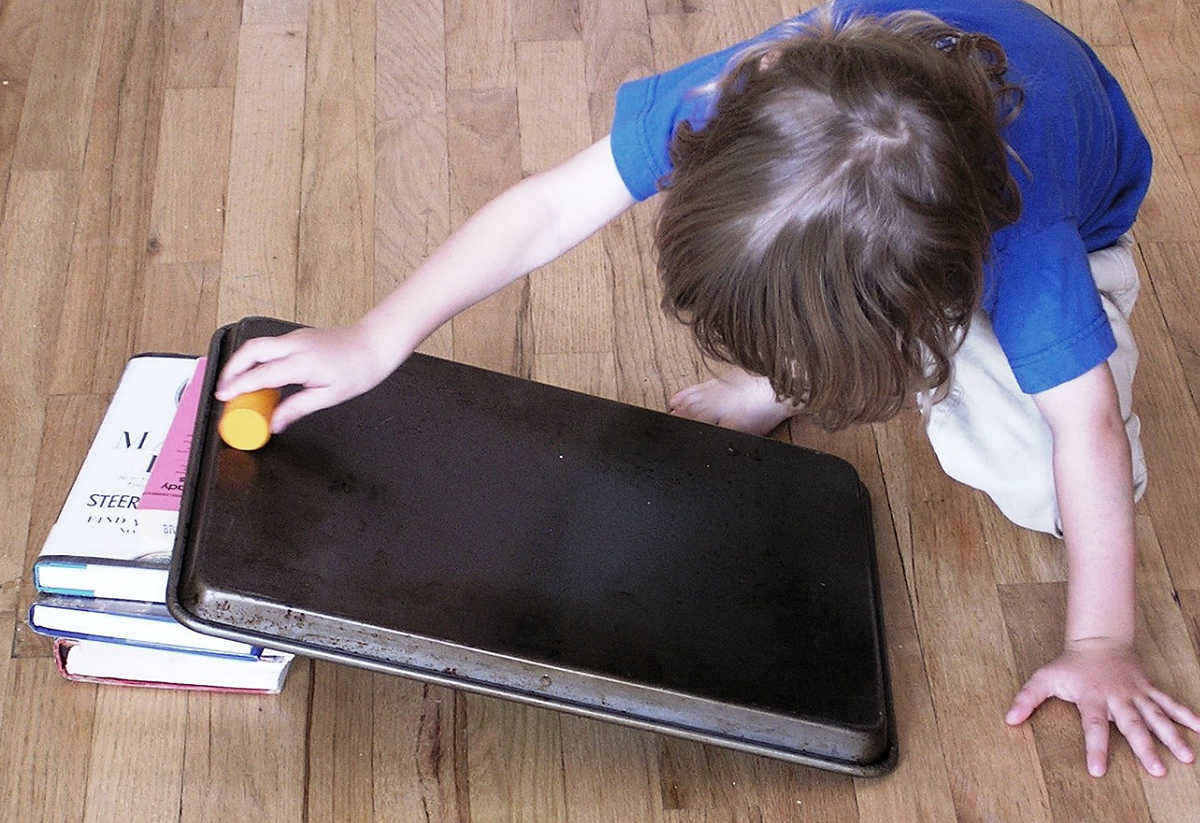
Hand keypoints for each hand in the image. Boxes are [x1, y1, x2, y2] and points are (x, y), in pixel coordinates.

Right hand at [215, 323, 399, 431]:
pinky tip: (258, 373)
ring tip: (234, 382)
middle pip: (250, 351)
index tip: (223, 398)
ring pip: (258, 344)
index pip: (260, 374)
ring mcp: (296, 338)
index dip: (238, 386)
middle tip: (221, 389)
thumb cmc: (359, 369)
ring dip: (241, 361)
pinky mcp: (298, 337)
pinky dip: (257, 357)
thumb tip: (274, 424)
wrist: (375, 344)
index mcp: (302, 363)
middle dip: (230, 368)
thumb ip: (297, 409)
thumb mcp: (329, 397)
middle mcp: (295, 345)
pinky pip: (270, 345)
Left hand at [1005, 638, 1199, 776]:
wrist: (1097, 639)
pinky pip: (1170, 703)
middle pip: (1132, 725)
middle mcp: (1117, 698)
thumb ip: (1027, 698)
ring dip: (1172, 736)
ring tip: (1186, 756)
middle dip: (1144, 747)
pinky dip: (1187, 715)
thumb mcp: (1044, 678)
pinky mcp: (1149, 690)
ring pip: (1156, 716)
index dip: (1095, 747)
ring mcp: (1136, 694)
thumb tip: (1009, 718)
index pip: (1093, 726)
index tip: (1098, 770)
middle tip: (1157, 769)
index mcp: (1092, 698)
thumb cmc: (1069, 664)